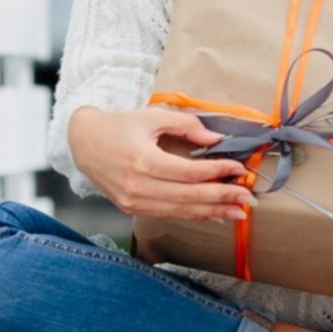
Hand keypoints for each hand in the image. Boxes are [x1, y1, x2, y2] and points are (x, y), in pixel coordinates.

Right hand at [68, 105, 256, 221]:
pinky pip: (169, 214)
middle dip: (222, 198)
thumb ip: (186, 125)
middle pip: (188, 196)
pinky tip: (214, 215)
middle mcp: (137, 186)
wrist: (83, 143)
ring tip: (238, 213)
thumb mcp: (152, 116)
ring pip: (180, 211)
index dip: (218, 172)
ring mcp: (133, 201)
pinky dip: (193, 215)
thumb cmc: (119, 125)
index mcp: (142, 160)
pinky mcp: (131, 209)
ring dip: (213, 212)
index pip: (190, 173)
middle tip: (248, 199)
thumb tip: (216, 139)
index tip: (240, 170)